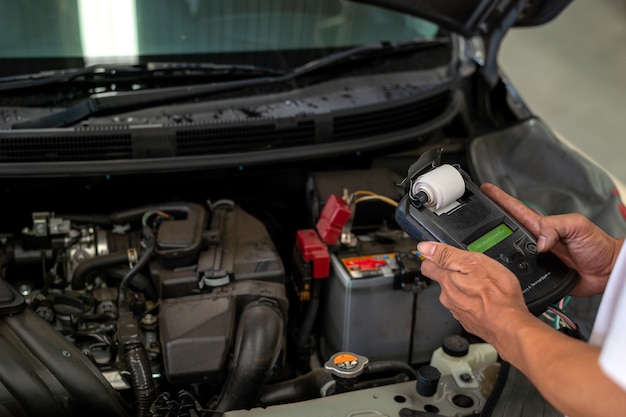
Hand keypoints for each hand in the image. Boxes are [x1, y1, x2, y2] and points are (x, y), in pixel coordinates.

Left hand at [417, 241, 530, 347]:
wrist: (510, 326)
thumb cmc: (497, 295)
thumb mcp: (474, 263)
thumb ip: (447, 254)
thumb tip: (425, 247)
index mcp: (447, 280)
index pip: (428, 266)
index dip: (433, 258)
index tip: (439, 256)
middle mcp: (448, 297)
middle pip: (444, 281)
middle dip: (455, 274)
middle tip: (472, 270)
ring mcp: (458, 311)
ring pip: (457, 295)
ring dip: (466, 289)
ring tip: (483, 285)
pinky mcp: (469, 321)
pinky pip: (468, 307)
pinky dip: (475, 302)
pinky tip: (488, 300)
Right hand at [480, 183, 623, 296]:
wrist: (607, 271)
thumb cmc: (598, 247)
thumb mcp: (577, 226)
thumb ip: (555, 227)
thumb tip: (538, 241)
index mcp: (541, 225)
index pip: (514, 208)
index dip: (499, 198)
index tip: (485, 190)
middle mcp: (535, 240)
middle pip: (505, 229)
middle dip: (488, 222)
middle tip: (473, 218)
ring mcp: (535, 256)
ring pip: (508, 252)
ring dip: (495, 250)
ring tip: (479, 245)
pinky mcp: (538, 273)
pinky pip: (518, 272)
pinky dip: (508, 271)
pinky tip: (499, 270)